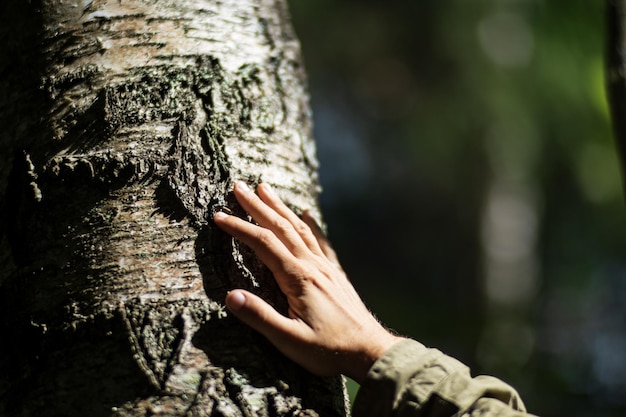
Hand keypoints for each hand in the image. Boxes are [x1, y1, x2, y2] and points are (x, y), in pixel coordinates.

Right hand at [213, 182, 402, 382]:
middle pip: (281, 227)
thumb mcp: (289, 341)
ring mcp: (326, 267)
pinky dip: (311, 224)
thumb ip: (259, 317)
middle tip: (238, 186)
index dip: (239, 228)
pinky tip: (306, 213)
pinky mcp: (336, 274)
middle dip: (257, 206)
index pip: (263, 244)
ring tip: (265, 189)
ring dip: (280, 207)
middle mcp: (312, 266)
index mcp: (298, 279)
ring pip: (299, 229)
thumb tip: (230, 295)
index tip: (218, 215)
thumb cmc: (329, 350)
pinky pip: (321, 241)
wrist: (370, 351)